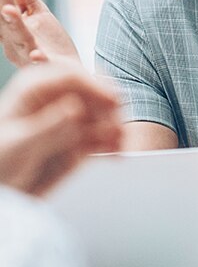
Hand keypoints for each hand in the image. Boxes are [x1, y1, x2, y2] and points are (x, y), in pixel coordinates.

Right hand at [0, 0, 79, 66]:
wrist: (70, 76)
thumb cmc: (48, 42)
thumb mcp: (34, 9)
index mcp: (7, 25)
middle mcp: (12, 39)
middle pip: (4, 16)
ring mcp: (28, 54)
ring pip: (19, 38)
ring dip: (13, 23)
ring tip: (8, 9)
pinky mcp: (47, 68)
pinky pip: (41, 65)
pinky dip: (38, 60)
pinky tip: (38, 56)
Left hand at [0, 64, 122, 195]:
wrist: (3, 189)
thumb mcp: (18, 144)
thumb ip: (48, 126)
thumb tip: (74, 107)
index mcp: (34, 90)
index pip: (71, 77)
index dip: (95, 86)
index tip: (113, 102)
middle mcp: (55, 100)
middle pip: (93, 93)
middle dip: (109, 109)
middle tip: (117, 128)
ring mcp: (69, 119)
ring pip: (103, 115)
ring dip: (115, 128)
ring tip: (118, 146)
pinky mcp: (80, 139)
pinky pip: (103, 136)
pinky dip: (112, 143)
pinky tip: (116, 153)